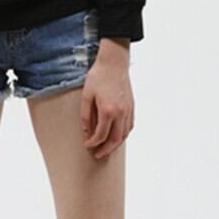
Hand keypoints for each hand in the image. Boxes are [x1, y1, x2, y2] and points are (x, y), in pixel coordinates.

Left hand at [80, 38, 134, 158]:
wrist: (114, 63)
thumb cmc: (98, 77)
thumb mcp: (86, 96)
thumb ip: (86, 116)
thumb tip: (87, 132)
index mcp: (108, 111)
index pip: (101, 135)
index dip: (93, 143)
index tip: (87, 145)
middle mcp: (121, 113)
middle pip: (115, 139)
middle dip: (105, 150)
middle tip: (97, 155)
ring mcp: (128, 110)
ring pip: (124, 135)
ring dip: (115, 144)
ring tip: (106, 148)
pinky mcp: (132, 106)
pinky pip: (129, 126)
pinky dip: (123, 135)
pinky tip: (116, 136)